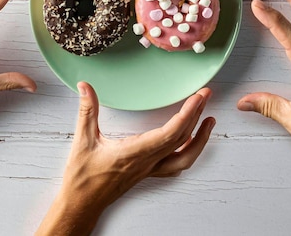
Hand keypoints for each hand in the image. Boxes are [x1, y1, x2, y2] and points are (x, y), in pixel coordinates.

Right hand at [37, 82, 214, 234]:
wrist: (82, 203)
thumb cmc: (82, 178)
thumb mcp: (82, 139)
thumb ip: (86, 110)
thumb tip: (85, 87)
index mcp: (134, 152)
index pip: (170, 133)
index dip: (187, 114)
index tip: (197, 98)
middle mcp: (147, 162)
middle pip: (182, 139)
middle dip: (197, 115)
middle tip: (205, 95)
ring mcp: (149, 170)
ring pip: (185, 158)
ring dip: (200, 138)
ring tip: (208, 120)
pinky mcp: (147, 173)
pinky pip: (175, 165)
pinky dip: (188, 153)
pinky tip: (189, 142)